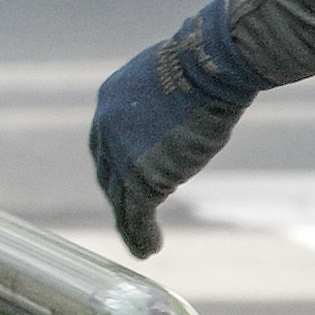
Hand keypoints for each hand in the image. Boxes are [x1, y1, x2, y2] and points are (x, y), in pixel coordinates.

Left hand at [87, 0, 263, 257]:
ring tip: (143, 248)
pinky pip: (137, 215)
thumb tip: (178, 111)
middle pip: (109, 175)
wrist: (209, 64)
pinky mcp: (139, 176)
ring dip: (131, 227)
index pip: (105, 145)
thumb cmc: (205, 64)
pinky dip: (141, 235)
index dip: (117, 168)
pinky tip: (150, 250)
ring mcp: (120, 154)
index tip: (126, 186)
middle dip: (120, 200)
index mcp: (109, 101)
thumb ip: (160, 105)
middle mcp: (106, 127)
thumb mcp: (170, 79)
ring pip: (121, 200)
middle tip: (132, 221)